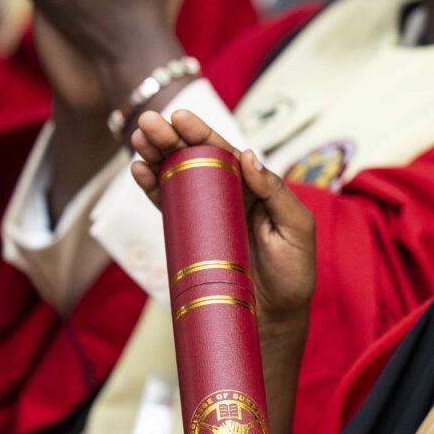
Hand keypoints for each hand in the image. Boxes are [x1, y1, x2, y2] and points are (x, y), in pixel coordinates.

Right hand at [130, 110, 316, 327]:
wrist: (273, 317)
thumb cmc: (293, 273)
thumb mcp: (296, 230)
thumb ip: (275, 192)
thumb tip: (247, 156)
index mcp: (254, 186)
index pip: (225, 152)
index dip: (202, 133)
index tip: (180, 116)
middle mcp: (228, 193)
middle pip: (195, 157)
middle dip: (170, 137)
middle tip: (148, 122)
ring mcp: (207, 213)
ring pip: (177, 176)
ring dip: (155, 156)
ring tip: (137, 140)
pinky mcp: (191, 234)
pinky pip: (168, 206)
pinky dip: (152, 188)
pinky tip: (139, 171)